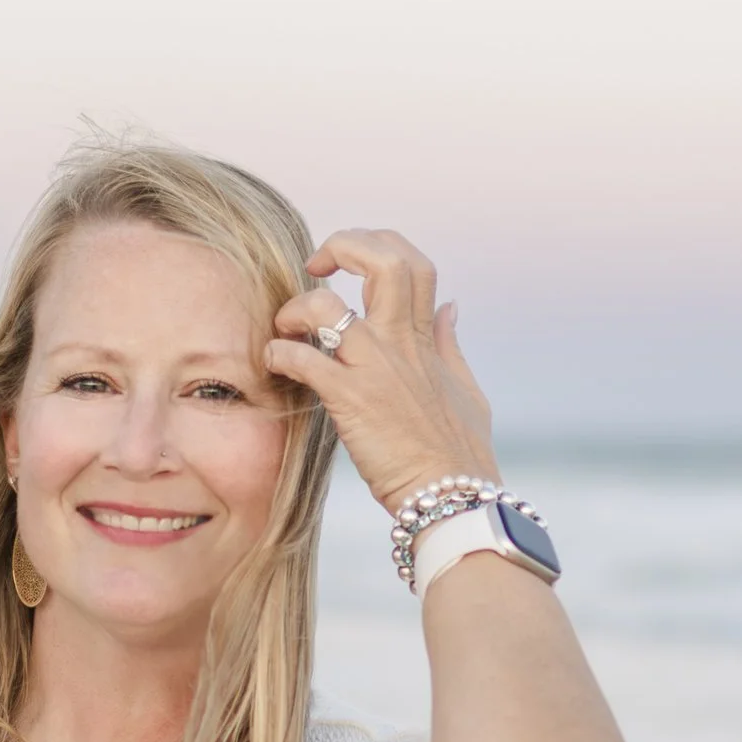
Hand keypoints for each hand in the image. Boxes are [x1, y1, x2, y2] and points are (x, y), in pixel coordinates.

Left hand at [268, 230, 496, 514]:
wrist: (452, 497)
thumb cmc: (460, 453)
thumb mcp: (465, 388)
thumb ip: (448, 343)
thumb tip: (450, 306)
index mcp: (424, 338)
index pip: (412, 262)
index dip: (377, 245)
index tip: (349, 262)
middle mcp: (400, 342)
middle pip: (382, 260)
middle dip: (342, 246)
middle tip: (315, 267)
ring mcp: (375, 367)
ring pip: (325, 306)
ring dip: (294, 309)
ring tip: (285, 329)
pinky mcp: (350, 399)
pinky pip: (303, 359)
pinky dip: (279, 355)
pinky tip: (275, 365)